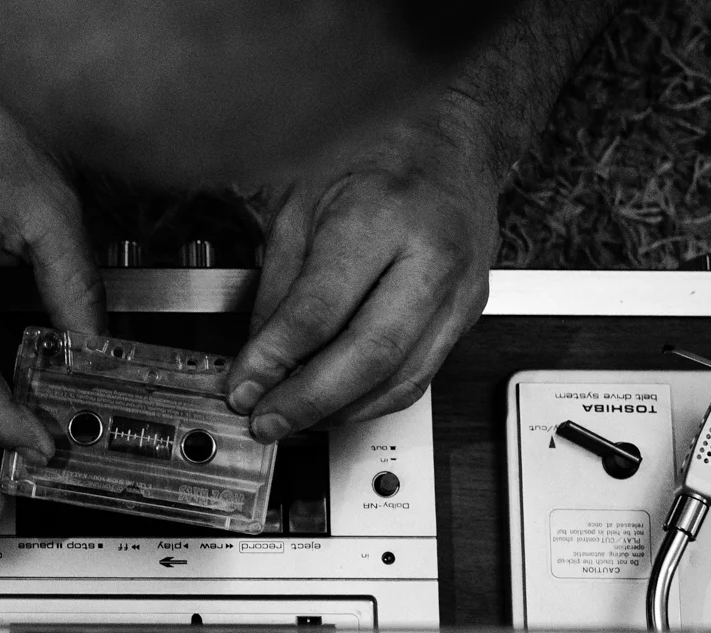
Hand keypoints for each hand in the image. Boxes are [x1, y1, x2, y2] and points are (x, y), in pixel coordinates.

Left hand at [225, 110, 498, 440]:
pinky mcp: (469, 312)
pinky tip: (333, 404)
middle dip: (309, 400)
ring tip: (290, 418)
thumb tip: (255, 356)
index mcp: (382, 215)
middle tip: (264, 419)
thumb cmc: (376, 153)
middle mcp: (431, 256)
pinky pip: (420, 375)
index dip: (275, 359)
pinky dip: (372, 400)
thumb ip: (277, 285)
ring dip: (339, 412)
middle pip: (371, 355)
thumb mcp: (300, 201)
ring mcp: (461, 288)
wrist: (455, 135)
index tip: (241, 386)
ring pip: (402, 379)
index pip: (321, 311)